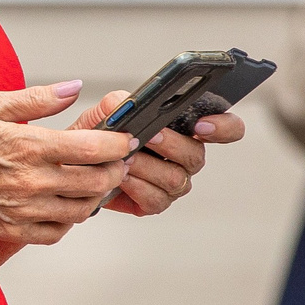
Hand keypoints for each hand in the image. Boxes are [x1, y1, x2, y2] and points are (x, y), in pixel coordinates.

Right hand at [0, 80, 140, 246]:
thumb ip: (36, 98)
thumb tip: (72, 87)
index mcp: (28, 146)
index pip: (94, 148)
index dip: (119, 144)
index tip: (125, 139)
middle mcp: (30, 181)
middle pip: (97, 182)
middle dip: (116, 170)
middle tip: (117, 161)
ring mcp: (23, 209)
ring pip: (82, 210)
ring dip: (95, 196)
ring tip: (93, 181)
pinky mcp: (12, 228)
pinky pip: (56, 232)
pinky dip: (68, 220)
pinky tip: (64, 204)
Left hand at [71, 91, 245, 214]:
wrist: (78, 163)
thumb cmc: (99, 135)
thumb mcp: (105, 111)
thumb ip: (119, 102)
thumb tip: (128, 103)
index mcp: (185, 130)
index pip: (226, 128)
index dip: (223, 127)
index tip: (202, 124)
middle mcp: (186, 157)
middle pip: (196, 155)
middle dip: (170, 145)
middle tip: (148, 136)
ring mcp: (174, 182)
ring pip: (175, 179)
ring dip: (147, 167)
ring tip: (125, 159)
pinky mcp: (156, 202)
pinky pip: (156, 199)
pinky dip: (136, 187)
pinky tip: (122, 178)